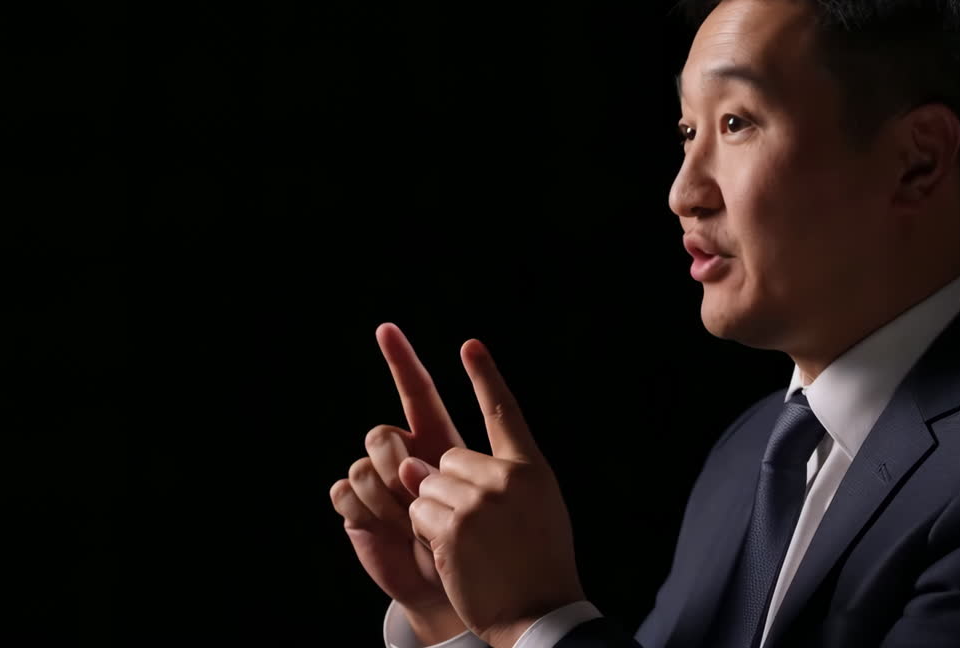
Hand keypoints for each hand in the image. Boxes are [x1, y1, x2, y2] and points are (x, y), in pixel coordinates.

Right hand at [328, 323, 468, 643]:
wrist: (452, 583)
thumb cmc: (478, 541)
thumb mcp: (481, 498)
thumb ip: (454, 471)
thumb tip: (410, 466)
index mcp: (435, 437)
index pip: (415, 389)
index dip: (401, 360)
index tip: (386, 329)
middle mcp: (401, 451)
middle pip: (383, 431)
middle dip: (397, 464)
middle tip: (420, 498)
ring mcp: (375, 478)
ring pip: (363, 463)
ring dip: (387, 497)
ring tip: (410, 522)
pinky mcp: (354, 505)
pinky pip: (345, 490)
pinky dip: (366, 512)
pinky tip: (385, 529)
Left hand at [401, 336, 585, 647]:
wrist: (540, 613)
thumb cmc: (540, 562)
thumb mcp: (538, 507)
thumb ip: (494, 478)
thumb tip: (430, 463)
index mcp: (531, 469)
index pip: (503, 412)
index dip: (485, 376)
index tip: (470, 346)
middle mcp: (504, 479)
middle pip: (448, 458)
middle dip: (448, 486)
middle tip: (479, 527)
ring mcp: (476, 504)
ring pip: (427, 487)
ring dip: (435, 514)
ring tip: (471, 545)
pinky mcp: (451, 529)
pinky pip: (418, 515)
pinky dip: (427, 534)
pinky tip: (457, 556)